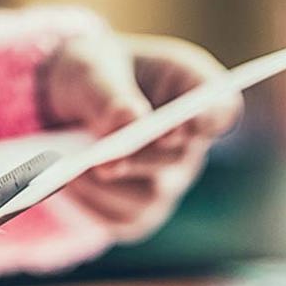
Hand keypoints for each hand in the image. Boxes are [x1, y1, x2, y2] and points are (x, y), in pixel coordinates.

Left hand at [39, 32, 240, 241]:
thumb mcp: (90, 66)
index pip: (221, 109)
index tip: (188, 119)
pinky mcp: (141, 211)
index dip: (210, 117)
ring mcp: (169, 180)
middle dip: (139, 156)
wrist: (64, 102)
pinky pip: (123, 219)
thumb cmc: (90, 74)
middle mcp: (189, 141)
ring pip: (149, 197)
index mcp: (190, 89)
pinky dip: (92, 202)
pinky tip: (68, 183)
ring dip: (107, 185)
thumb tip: (129, 121)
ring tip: (69, 169)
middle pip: (178, 157)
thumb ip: (110, 92)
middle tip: (106, 160)